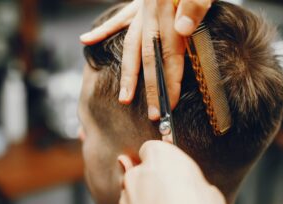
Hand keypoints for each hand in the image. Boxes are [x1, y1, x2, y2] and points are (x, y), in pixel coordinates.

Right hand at [80, 0, 212, 119]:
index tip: (169, 103)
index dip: (170, 79)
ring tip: (124, 96)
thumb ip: (196, 2)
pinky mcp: (140, 3)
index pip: (169, 51)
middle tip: (151, 113)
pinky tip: (86, 40)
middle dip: (150, 87)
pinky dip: (104, 30)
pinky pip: (119, 17)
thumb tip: (182, 28)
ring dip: (129, 72)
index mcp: (168, 9)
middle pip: (148, 56)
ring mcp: (142, 8)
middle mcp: (151, 12)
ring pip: (132, 45)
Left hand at [119, 141, 228, 203]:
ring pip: (136, 189)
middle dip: (155, 177)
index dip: (165, 158)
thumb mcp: (212, 195)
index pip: (154, 147)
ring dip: (147, 196)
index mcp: (161, 156)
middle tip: (175, 192)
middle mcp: (139, 172)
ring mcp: (127, 194)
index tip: (176, 168)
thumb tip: (198, 190)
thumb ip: (196, 184)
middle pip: (144, 168)